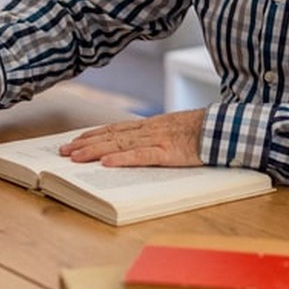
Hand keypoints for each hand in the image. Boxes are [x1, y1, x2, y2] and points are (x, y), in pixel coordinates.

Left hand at [60, 110, 205, 166]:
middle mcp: (149, 130)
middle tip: (63, 152)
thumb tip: (141, 146)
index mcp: (151, 125)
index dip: (94, 134)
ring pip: (120, 145)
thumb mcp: (176, 130)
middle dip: (85, 144)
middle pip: (111, 136)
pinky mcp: (169, 153)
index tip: (75, 140)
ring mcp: (158, 140)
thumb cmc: (204, 131)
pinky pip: (142, 156)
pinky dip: (122, 159)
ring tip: (74, 157)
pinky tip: (106, 163)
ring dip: (95, 151)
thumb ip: (158, 137)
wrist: (226, 128)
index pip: (115, 128)